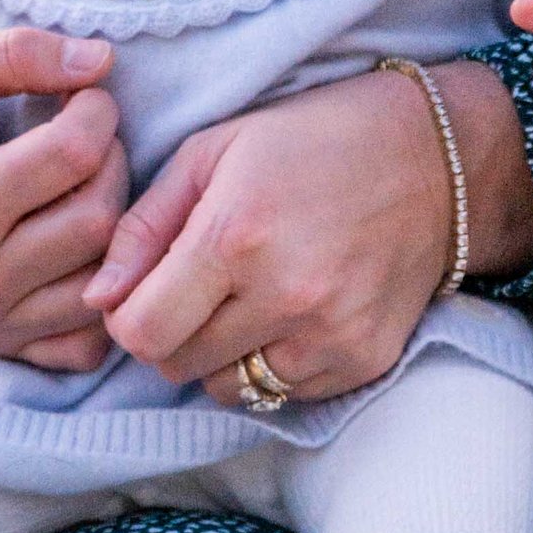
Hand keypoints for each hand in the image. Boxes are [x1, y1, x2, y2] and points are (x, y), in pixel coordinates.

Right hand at [0, 30, 129, 366]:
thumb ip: (13, 54)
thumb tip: (100, 60)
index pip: (73, 156)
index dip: (95, 110)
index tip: (81, 93)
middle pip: (98, 217)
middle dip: (110, 160)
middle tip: (85, 133)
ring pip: (105, 276)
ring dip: (113, 220)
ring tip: (82, 182)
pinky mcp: (0, 346)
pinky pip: (86, 340)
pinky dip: (100, 291)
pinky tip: (79, 244)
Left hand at [84, 61, 532, 405]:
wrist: (435, 158)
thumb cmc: (312, 139)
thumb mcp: (214, 150)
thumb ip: (144, 225)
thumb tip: (96, 299)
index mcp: (235, 234)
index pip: (141, 332)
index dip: (126, 318)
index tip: (142, 292)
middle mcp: (284, 293)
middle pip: (176, 366)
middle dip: (169, 335)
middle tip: (192, 293)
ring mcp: (329, 334)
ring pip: (226, 390)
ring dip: (218, 356)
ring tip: (244, 301)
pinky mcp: (363, 360)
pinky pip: (283, 393)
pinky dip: (271, 364)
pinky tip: (290, 313)